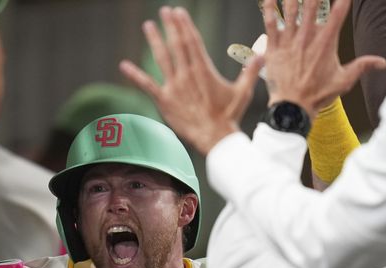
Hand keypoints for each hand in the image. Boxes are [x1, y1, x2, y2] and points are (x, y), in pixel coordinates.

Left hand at [120, 6, 262, 156]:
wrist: (216, 137)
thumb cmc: (229, 116)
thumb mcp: (243, 92)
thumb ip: (250, 72)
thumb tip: (262, 56)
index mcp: (204, 70)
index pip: (193, 42)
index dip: (185, 25)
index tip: (179, 12)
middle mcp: (187, 74)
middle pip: (177, 44)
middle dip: (170, 26)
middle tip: (164, 10)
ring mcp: (175, 87)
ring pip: (162, 59)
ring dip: (155, 41)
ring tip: (148, 26)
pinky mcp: (164, 101)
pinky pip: (147, 85)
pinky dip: (134, 75)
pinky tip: (123, 65)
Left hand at [262, 0, 385, 117]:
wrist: (292, 107)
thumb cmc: (317, 95)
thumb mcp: (343, 81)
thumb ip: (362, 66)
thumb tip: (382, 63)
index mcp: (326, 44)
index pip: (338, 15)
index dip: (342, 1)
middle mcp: (307, 39)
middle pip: (311, 7)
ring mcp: (289, 42)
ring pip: (290, 12)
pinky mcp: (273, 49)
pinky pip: (269, 25)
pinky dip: (268, 11)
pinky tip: (269, 0)